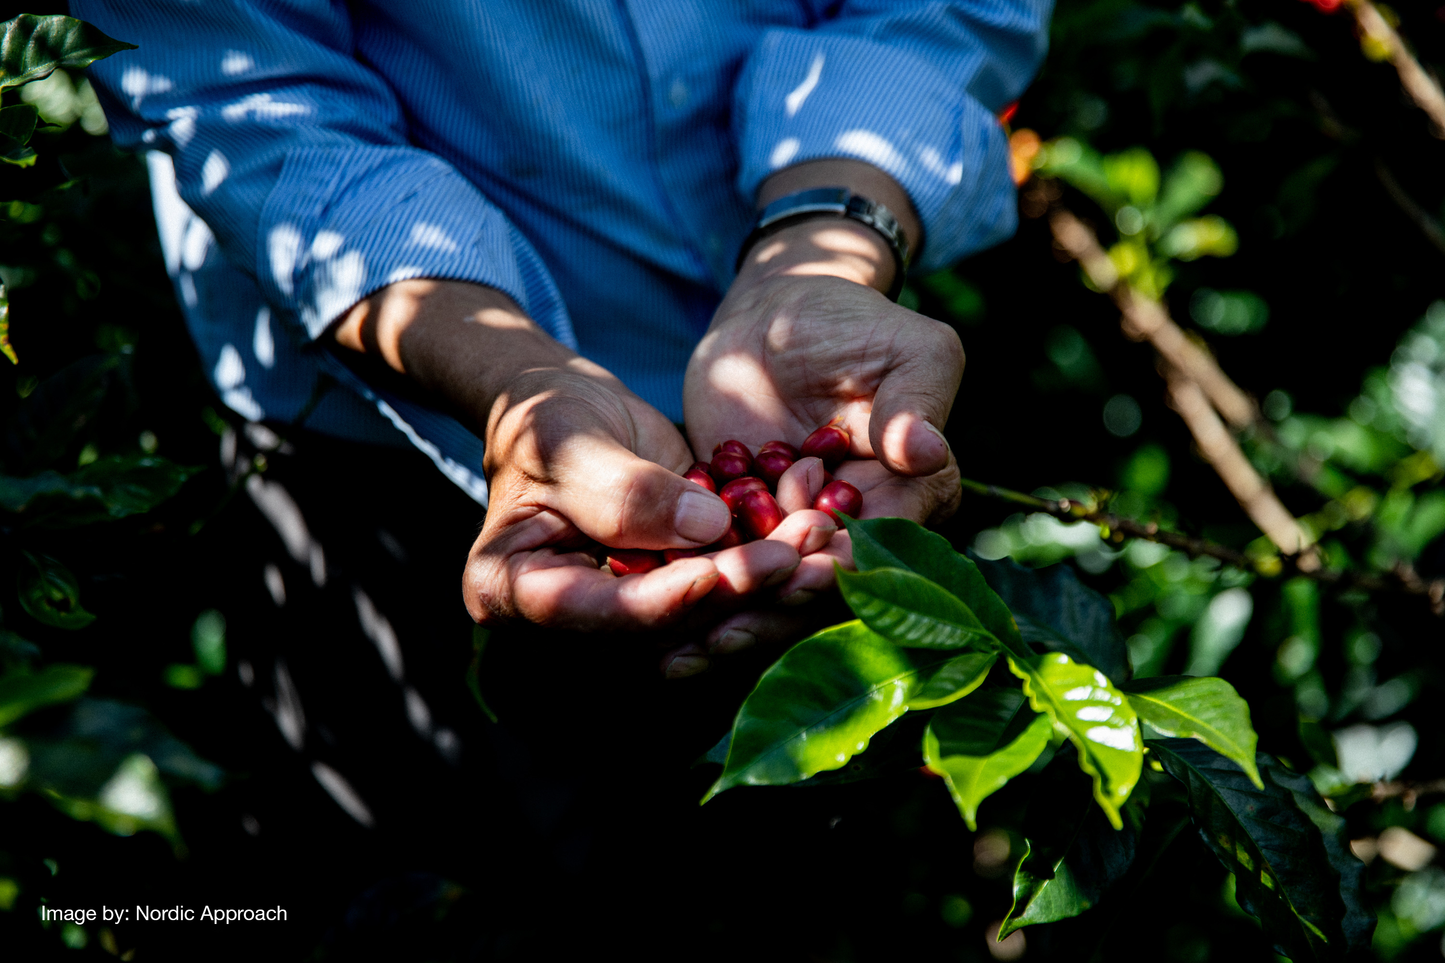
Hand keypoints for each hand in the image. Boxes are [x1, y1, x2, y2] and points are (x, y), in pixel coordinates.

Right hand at [329, 279, 808, 641]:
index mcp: (515, 593)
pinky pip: (734, 588)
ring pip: (713, 617)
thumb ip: (620, 488)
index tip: (721, 571)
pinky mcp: (681, 588)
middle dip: (742, 594)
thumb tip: (705, 529)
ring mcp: (636, 611)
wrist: (567, 409)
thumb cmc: (544, 418)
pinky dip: (783, 564)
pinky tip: (830, 533)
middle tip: (807, 556)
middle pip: (667, 629)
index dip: (663, 601)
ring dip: (777, 586)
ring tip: (829, 544)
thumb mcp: (564, 438)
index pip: (599, 613)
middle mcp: (580, 621)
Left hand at [678, 210, 963, 659]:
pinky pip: (722, 571)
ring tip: (686, 648)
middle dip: (777, 605)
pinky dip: (693, 598)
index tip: (807, 571)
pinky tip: (657, 639)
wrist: (776, 314)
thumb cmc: (851, 322)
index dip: (843, 561)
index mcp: (916, 493)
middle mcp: (862, 530)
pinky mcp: (744, 533)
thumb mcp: (903, 348)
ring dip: (731, 619)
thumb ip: (915, 400)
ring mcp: (799, 537)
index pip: (881, 541)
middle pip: (821, 582)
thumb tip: (925, 449)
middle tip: (729, 627)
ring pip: (769, 590)